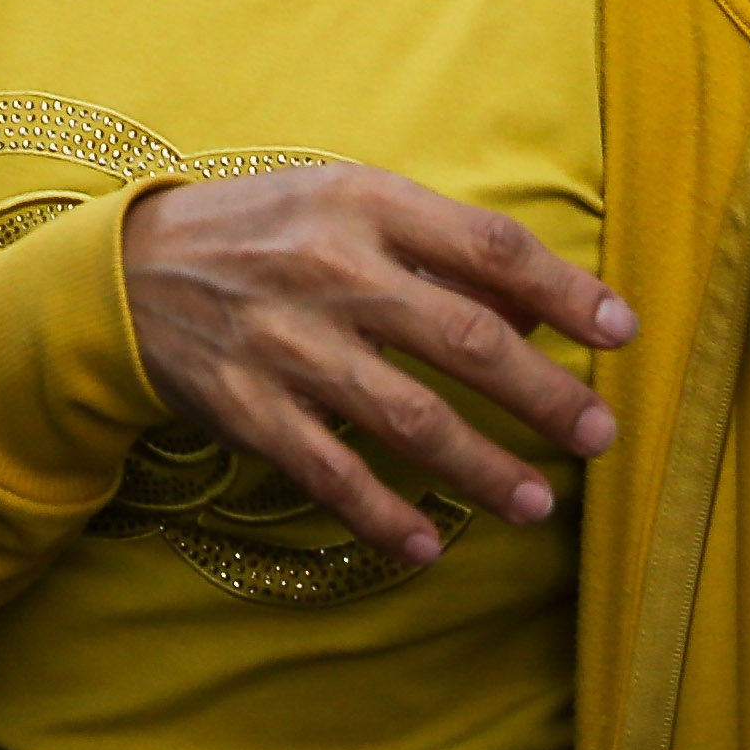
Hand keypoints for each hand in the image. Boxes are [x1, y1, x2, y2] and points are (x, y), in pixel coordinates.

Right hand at [117, 166, 632, 564]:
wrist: (127, 270)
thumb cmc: (263, 231)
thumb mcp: (347, 206)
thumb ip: (442, 249)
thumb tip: (545, 307)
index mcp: (364, 204)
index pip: (489, 246)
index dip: (566, 291)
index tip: (622, 333)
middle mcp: (331, 270)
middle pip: (466, 339)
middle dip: (545, 396)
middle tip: (599, 436)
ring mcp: (287, 343)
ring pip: (410, 418)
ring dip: (484, 468)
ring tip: (537, 503)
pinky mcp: (248, 407)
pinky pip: (330, 473)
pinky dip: (381, 515)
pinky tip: (427, 544)